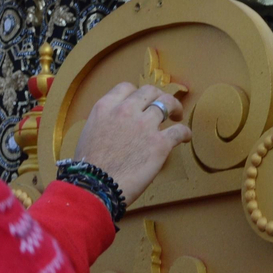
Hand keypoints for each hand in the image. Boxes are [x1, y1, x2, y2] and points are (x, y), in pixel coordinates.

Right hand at [72, 83, 191, 203]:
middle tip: (162, 106)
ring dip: (174, 108)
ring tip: (177, 115)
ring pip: (167, 103)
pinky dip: (184, 132)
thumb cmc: (88, 166)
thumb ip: (105, 123)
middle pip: (149, 91)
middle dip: (158, 96)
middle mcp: (126, 110)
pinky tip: (185, 136)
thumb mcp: (89, 133)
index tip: (141, 102)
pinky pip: (179, 131)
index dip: (136, 94)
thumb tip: (115, 127)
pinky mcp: (159, 144)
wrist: (95, 185)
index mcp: (105, 107)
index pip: (126, 88)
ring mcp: (144, 125)